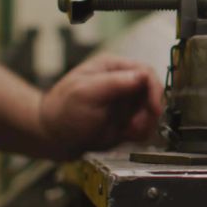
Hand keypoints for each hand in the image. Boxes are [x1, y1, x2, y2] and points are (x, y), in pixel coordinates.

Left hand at [39, 55, 164, 159]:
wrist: (52, 138)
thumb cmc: (61, 111)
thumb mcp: (84, 93)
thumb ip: (113, 82)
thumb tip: (142, 75)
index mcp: (113, 68)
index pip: (146, 73)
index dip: (154, 91)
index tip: (154, 109)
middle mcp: (123, 83)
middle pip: (153, 93)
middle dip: (148, 112)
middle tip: (135, 126)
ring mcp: (126, 102)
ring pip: (152, 111)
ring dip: (145, 124)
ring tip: (126, 132)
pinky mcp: (127, 120)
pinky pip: (145, 126)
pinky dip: (141, 133)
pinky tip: (125, 135)